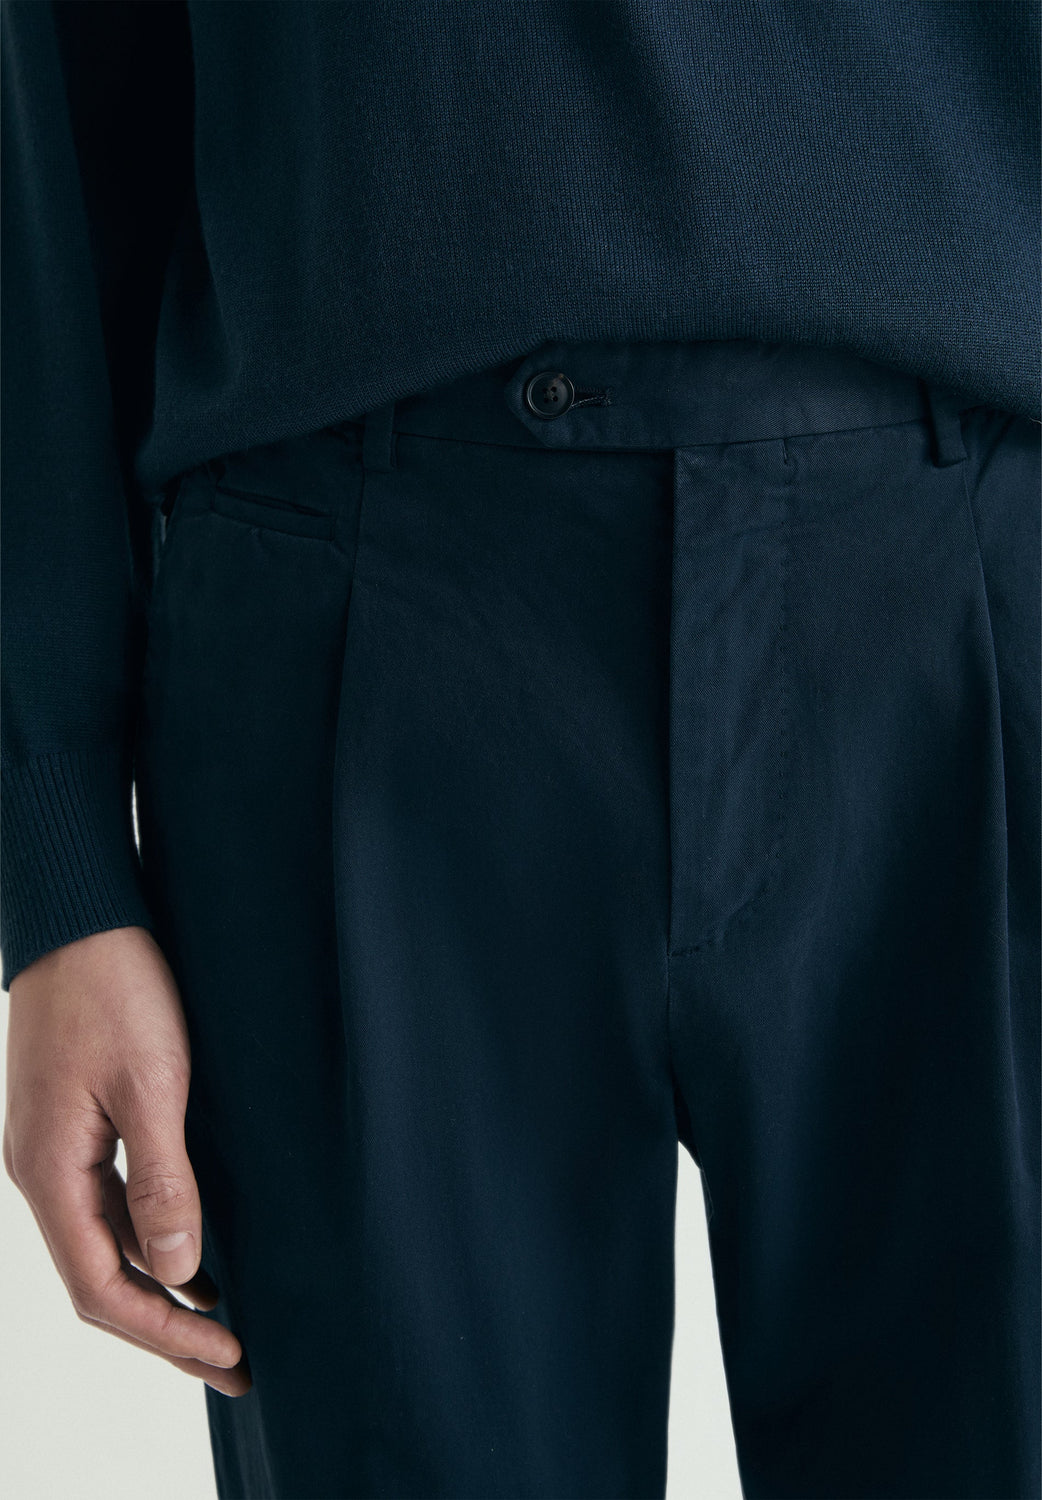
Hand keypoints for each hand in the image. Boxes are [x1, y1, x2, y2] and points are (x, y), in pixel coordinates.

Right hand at [3, 925, 250, 1396]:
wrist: (79, 914)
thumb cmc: (115, 988)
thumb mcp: (151, 1084)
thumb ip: (162, 1180)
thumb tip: (176, 1271)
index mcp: (50, 1171)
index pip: (100, 1288)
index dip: (163, 1334)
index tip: (228, 1357)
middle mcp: (43, 1169)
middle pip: (100, 1275)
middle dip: (165, 1324)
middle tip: (234, 1359)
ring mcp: (56, 1144)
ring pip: (106, 1239)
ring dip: (160, 1282)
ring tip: (223, 1314)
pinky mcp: (76, 1117)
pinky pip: (110, 1199)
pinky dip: (152, 1232)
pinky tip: (195, 1240)